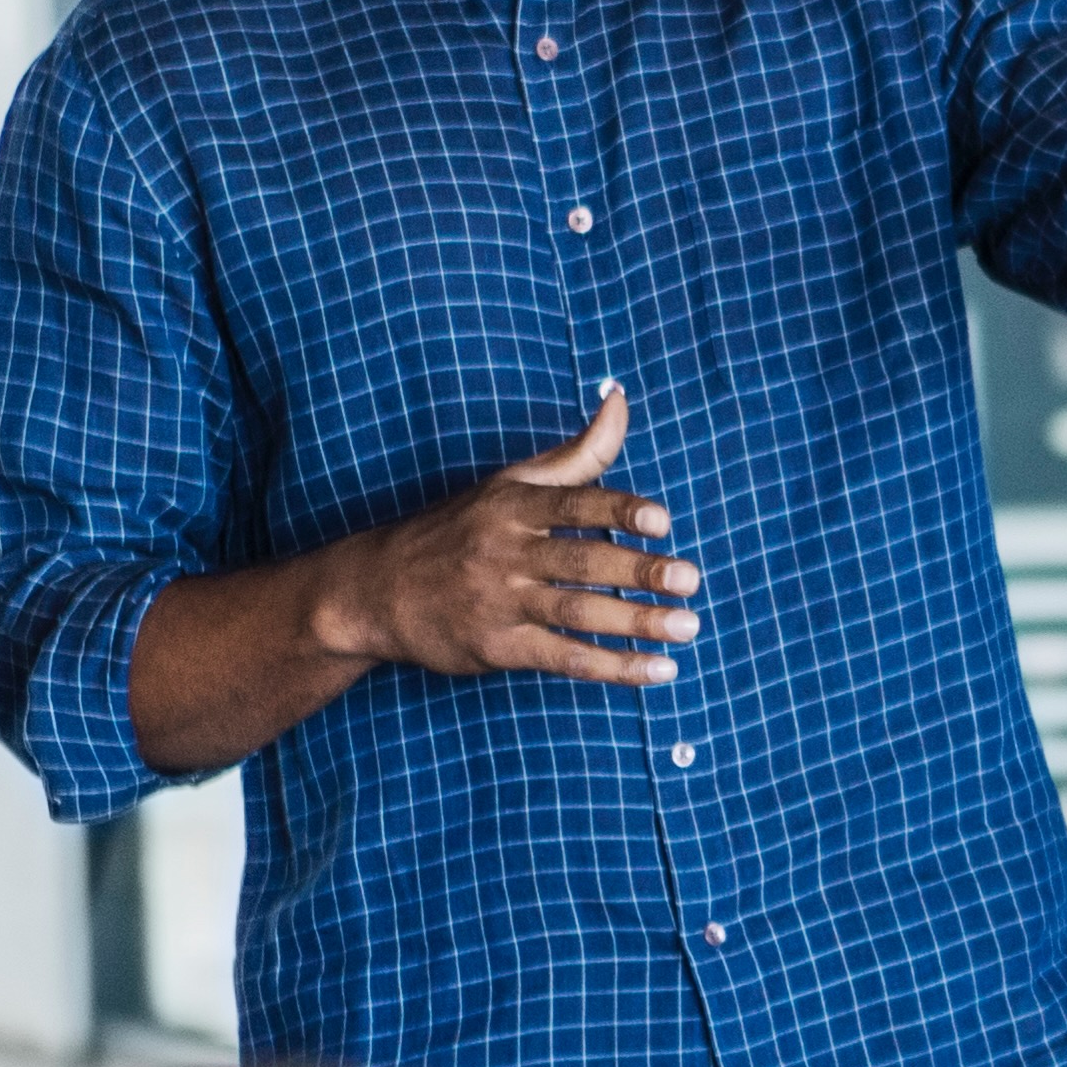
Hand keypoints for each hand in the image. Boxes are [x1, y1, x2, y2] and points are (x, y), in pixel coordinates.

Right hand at [303, 385, 695, 687]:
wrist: (376, 591)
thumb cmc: (459, 531)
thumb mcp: (509, 483)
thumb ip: (577, 453)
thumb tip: (620, 398)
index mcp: (513, 506)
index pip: (573, 505)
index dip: (617, 511)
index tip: (661, 520)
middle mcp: (506, 552)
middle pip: (581, 561)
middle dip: (638, 571)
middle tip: (690, 579)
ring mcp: (501, 602)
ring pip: (578, 612)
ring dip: (636, 622)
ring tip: (687, 626)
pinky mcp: (498, 647)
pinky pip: (565, 657)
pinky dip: (613, 667)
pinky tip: (658, 669)